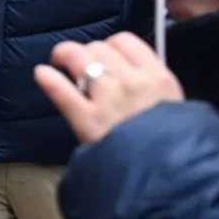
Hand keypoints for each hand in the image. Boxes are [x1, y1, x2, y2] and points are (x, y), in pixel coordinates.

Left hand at [33, 34, 180, 144]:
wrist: (165, 177)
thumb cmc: (174, 148)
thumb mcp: (177, 112)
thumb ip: (157, 91)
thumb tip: (139, 78)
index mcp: (157, 77)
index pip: (126, 41)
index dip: (112, 45)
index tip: (106, 54)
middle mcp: (131, 80)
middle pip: (100, 48)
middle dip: (88, 52)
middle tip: (82, 63)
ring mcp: (106, 98)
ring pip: (80, 58)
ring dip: (66, 55)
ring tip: (58, 60)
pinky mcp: (86, 119)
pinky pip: (62, 90)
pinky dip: (49, 79)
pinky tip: (41, 74)